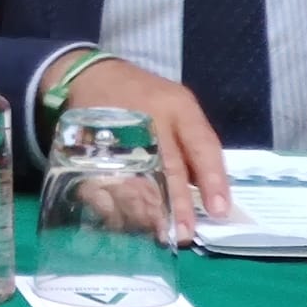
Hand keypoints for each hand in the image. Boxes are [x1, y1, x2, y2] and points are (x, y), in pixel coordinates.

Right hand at [48, 52, 227, 235]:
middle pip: (167, 164)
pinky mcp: (88, 141)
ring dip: (146, 207)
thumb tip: (204, 192)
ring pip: (134, 174)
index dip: (212, 179)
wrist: (88, 74)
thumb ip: (191, 144)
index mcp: (176, 106)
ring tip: (157, 232)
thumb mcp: (176, 106)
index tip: (218, 211)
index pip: (201, 144)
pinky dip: (109, 200)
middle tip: (185, 232)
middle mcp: (148, 116)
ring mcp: (115, 129)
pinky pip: (99, 175)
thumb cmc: (144, 96)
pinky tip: (120, 220)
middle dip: (177, 201)